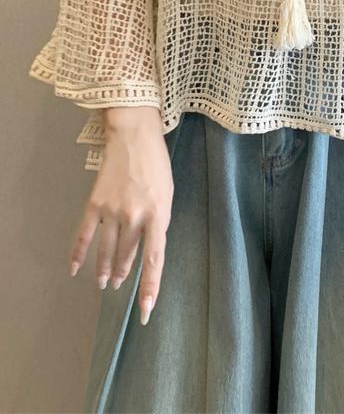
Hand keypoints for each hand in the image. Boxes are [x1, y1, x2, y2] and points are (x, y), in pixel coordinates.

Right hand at [69, 106, 172, 325]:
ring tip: (104, 282)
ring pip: (107, 250)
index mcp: (159, 215)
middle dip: (124, 274)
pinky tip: (75, 269)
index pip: (154, 260)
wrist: (134, 135)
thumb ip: (158, 223)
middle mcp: (135, 216)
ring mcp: (113, 210)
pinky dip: (79, 253)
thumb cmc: (157, 165)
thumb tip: (146, 249)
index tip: (144, 310)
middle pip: (128, 256)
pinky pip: (85, 234)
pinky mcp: (95, 202)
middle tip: (118, 286)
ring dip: (105, 269)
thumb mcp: (167, 195)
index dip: (150, 288)